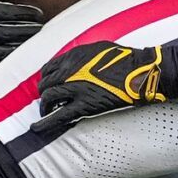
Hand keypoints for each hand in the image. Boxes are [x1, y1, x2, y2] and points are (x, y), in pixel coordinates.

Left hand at [33, 41, 166, 132]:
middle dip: (45, 93)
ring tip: (46, 112)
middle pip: (45, 84)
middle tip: (49, 100)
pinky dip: (45, 123)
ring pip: (48, 98)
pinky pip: (59, 116)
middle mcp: (70, 71)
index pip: (48, 68)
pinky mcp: (84, 105)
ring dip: (44, 107)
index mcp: (73, 57)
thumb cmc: (125, 59)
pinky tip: (37, 128)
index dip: (47, 78)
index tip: (49, 84)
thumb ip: (82, 56)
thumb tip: (74, 63)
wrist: (140, 72)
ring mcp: (76, 89)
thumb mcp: (98, 49)